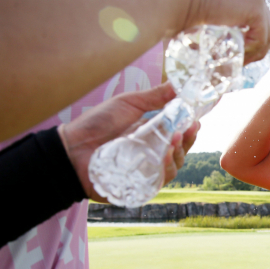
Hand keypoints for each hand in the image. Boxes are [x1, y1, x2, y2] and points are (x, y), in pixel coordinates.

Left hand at [59, 82, 198, 201]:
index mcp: (153, 134)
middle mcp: (154, 153)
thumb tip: (179, 84)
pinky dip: (166, 169)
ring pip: (175, 166)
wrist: (72, 149)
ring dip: (178, 153)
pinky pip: (161, 180)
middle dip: (188, 140)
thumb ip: (155, 97)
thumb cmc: (98, 124)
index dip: (190, 128)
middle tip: (189, 128)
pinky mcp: (142, 184)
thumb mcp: (129, 104)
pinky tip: (163, 157)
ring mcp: (148, 170)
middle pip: (181, 151)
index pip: (180, 133)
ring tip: (174, 140)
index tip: (197, 119)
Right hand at [179, 0, 269, 64]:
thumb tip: (235, 42)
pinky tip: (237, 55)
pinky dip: (251, 51)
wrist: (177, 2)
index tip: (253, 53)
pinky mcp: (255, 7)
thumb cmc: (183, 10)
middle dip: (260, 46)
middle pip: (268, 23)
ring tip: (237, 62)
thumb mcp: (209, 14)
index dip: (260, 35)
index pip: (260, 14)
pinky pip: (261, 38)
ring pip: (266, 34)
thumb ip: (226, 22)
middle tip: (246, 62)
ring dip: (253, 52)